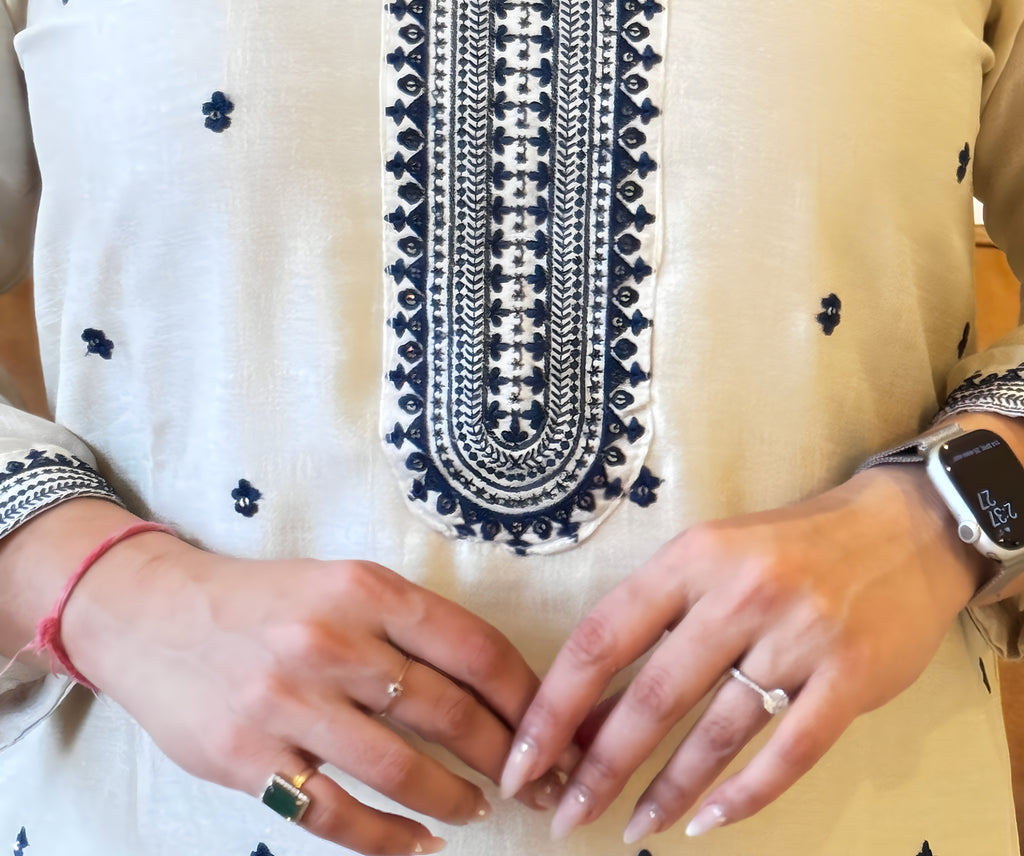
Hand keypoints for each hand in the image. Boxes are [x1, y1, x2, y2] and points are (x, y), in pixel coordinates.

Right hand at [60, 536, 548, 854]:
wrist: (152, 614)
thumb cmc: (264, 601)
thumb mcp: (339, 584)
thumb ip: (406, 627)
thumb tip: (494, 684)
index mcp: (364, 589)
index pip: (472, 646)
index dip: (525, 696)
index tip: (555, 727)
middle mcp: (331, 640)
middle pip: (448, 711)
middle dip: (507, 756)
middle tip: (539, 781)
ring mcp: (287, 702)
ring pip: (400, 768)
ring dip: (454, 799)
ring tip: (479, 809)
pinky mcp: (248, 757)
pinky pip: (336, 813)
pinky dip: (389, 838)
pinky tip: (418, 841)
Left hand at [500, 464, 987, 843]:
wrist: (901, 531)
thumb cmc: (788, 548)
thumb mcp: (713, 557)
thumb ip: (656, 622)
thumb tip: (589, 710)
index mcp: (693, 557)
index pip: (605, 636)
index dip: (557, 703)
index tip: (524, 757)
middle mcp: (740, 593)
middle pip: (655, 694)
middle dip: (602, 764)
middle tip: (566, 813)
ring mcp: (799, 636)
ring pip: (717, 732)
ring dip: (667, 790)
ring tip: (631, 829)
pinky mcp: (850, 677)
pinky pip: (788, 752)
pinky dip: (745, 796)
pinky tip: (706, 824)